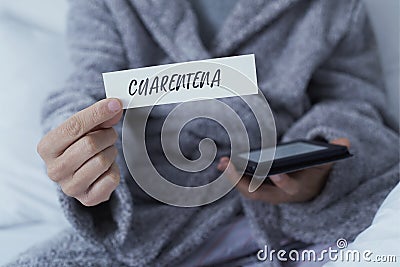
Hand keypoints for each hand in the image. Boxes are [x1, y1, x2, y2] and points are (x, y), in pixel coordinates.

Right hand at [37, 99, 122, 205]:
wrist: (80, 173)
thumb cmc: (80, 145)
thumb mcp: (85, 128)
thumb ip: (99, 116)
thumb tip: (114, 107)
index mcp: (46, 148)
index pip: (74, 127)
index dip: (97, 113)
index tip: (114, 104)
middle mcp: (54, 170)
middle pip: (90, 144)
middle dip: (107, 135)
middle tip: (109, 135)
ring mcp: (70, 188)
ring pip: (102, 161)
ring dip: (111, 152)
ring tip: (105, 152)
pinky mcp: (87, 199)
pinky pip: (111, 179)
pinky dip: (114, 170)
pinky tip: (106, 169)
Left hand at [218, 138, 349, 204]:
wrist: (307, 190)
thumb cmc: (314, 175)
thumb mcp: (325, 166)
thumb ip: (333, 155)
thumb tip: (344, 142)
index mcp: (295, 189)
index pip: (288, 188)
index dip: (283, 181)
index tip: (276, 172)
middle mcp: (277, 195)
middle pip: (257, 193)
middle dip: (242, 181)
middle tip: (229, 165)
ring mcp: (266, 193)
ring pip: (246, 189)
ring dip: (233, 176)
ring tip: (222, 161)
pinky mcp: (258, 188)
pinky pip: (243, 183)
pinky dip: (233, 174)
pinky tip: (224, 162)